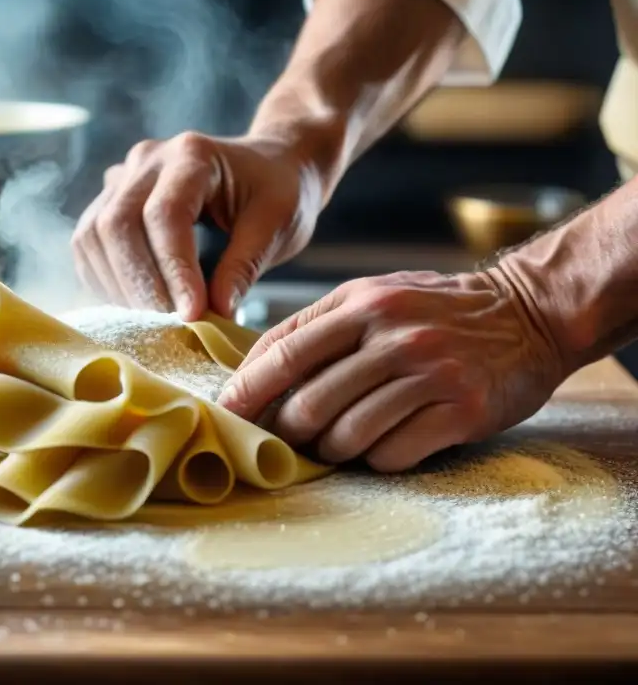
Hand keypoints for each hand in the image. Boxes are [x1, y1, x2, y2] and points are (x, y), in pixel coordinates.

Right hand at [70, 132, 327, 320]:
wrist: (266, 165)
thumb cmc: (278, 192)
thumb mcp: (277, 225)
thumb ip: (244, 266)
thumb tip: (215, 313)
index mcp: (192, 155)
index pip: (165, 215)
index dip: (174, 269)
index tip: (193, 314)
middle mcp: (147, 160)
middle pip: (117, 224)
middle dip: (140, 284)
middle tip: (170, 324)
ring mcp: (121, 179)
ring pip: (93, 237)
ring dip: (119, 287)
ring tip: (156, 319)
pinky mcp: (107, 203)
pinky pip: (88, 247)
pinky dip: (106, 282)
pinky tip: (137, 305)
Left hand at [216, 269, 566, 471]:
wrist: (530, 313)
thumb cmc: (436, 309)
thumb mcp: (375, 295)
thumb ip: (320, 326)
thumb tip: (256, 370)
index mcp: (362, 303)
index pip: (283, 352)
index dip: (247, 389)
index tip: (226, 413)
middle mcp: (393, 335)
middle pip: (309, 403)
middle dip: (288, 431)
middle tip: (289, 439)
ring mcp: (429, 373)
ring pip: (347, 435)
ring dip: (333, 450)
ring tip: (340, 442)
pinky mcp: (462, 410)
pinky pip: (393, 454)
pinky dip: (378, 459)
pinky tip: (386, 444)